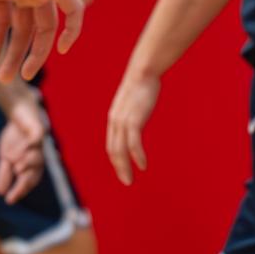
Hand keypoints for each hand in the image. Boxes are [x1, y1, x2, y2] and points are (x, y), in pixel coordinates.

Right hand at [0, 97, 47, 203]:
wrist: (19, 112)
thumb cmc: (15, 137)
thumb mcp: (6, 157)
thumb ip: (4, 174)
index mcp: (31, 165)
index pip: (28, 181)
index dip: (20, 191)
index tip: (9, 200)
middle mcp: (37, 156)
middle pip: (35, 173)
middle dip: (25, 184)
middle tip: (14, 194)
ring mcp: (39, 144)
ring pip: (37, 158)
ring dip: (27, 164)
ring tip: (17, 169)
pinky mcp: (38, 130)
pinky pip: (35, 139)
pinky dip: (27, 146)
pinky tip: (18, 152)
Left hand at [106, 67, 161, 186]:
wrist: (143, 72)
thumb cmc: (141, 86)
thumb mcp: (133, 103)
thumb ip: (132, 113)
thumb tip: (136, 119)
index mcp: (114, 119)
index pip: (112, 145)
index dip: (117, 160)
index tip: (124, 171)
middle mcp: (115, 121)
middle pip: (114, 150)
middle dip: (119, 168)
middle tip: (126, 182)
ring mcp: (123, 121)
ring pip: (120, 149)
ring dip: (125, 167)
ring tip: (129, 179)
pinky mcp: (134, 119)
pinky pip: (133, 142)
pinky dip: (137, 156)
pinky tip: (142, 165)